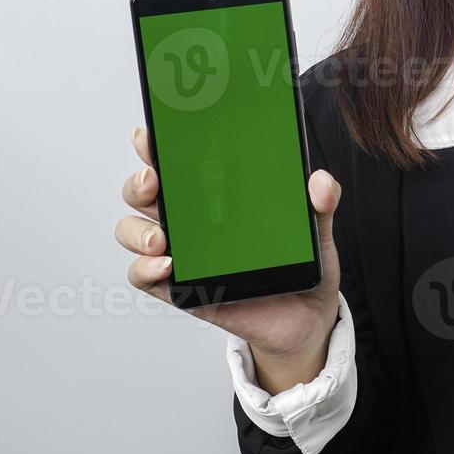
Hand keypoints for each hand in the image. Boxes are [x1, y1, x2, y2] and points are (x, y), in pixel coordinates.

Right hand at [115, 126, 341, 384]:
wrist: (307, 317)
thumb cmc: (301, 265)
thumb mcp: (316, 229)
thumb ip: (321, 202)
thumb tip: (320, 183)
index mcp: (217, 196)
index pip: (176, 162)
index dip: (156, 145)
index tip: (149, 135)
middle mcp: (191, 221)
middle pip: (142, 192)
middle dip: (138, 183)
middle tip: (154, 181)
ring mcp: (183, 254)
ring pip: (133, 232)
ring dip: (137, 230)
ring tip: (160, 238)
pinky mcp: (182, 288)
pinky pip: (144, 277)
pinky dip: (145, 269)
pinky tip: (166, 266)